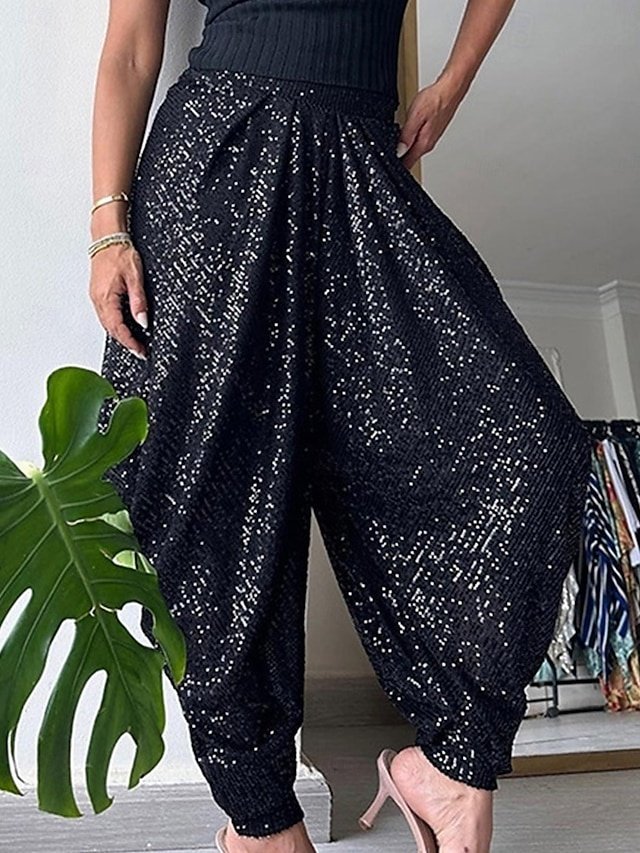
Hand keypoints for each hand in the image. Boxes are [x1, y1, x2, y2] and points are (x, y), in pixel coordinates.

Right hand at [89, 242, 148, 359]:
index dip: (130, 342)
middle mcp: (98, 300)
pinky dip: (115, 324)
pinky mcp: (98, 294)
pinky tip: (125, 326)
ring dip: (120, 335)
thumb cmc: (120, 253)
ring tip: (135, 343)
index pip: (118, 328)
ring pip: (107, 324)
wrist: (108, 238)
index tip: (141, 351)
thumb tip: (143, 322)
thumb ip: (139, 302)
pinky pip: (105, 315)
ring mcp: (96, 297)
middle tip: (140, 351)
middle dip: (126, 342)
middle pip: (111, 330)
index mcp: (106, 298)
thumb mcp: (135, 277)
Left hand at [396, 78, 466, 169]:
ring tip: (397, 143)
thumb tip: (399, 151)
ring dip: (405, 147)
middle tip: (389, 153)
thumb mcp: (415, 117)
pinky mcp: (432, 131)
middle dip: (399, 157)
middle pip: (410, 157)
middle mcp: (428, 143)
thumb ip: (406, 136)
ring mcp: (431, 138)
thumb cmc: (435, 100)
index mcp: (423, 144)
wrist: (451, 90)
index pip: (408, 163)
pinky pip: (419, 140)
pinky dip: (411, 139)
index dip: (396, 165)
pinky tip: (408, 131)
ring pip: (414, 148)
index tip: (388, 162)